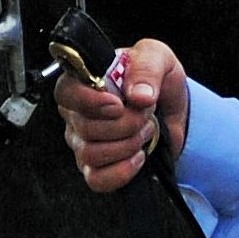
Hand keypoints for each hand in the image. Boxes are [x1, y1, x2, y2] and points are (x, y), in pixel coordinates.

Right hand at [54, 38, 189, 191]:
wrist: (173, 112)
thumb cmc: (156, 81)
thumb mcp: (158, 58)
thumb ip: (147, 67)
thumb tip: (138, 94)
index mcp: (84, 81)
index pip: (65, 92)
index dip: (89, 101)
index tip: (118, 104)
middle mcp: (77, 113)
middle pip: (85, 127)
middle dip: (125, 124)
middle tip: (144, 115)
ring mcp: (83, 143)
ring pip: (91, 154)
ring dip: (127, 145)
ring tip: (144, 132)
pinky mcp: (96, 168)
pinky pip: (97, 180)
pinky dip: (122, 172)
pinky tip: (138, 156)